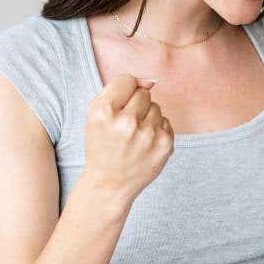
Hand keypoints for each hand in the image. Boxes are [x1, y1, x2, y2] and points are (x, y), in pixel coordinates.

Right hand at [83, 74, 174, 202]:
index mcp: (103, 112)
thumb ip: (119, 90)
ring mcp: (147, 135)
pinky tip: (144, 144)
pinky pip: (166, 122)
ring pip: (156, 107)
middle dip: (136, 106)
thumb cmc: (103, 145)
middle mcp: (126, 122)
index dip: (123, 92)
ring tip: (134, 136)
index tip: (119, 106)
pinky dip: (157, 130)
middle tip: (125, 126)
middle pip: (143, 93)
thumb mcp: (97, 115)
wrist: (109, 183)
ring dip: (147, 118)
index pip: (126, 80)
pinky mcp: (164, 144)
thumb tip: (151, 81)